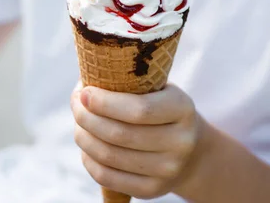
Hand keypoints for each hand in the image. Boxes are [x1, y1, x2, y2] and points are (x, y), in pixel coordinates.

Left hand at [70, 82, 202, 199]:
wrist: (192, 151)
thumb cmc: (164, 109)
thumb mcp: (161, 89)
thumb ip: (131, 84)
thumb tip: (86, 79)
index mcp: (182, 108)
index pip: (139, 109)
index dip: (106, 103)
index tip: (84, 92)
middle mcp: (180, 142)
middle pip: (120, 134)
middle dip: (89, 118)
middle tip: (76, 103)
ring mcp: (167, 170)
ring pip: (111, 156)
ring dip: (84, 137)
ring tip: (78, 122)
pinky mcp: (152, 190)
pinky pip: (109, 177)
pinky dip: (90, 160)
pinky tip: (86, 145)